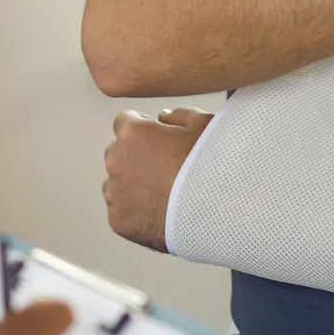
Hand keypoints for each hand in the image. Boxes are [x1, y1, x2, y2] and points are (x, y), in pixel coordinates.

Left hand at [104, 107, 213, 252]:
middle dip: (136, 158)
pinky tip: (159, 213)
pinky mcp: (118, 220)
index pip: (124, 122)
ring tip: (164, 194)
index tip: (158, 141)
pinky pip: (121, 211)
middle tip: (164, 170)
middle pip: (118, 153)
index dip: (144, 130)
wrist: (218, 212)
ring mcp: (114, 192)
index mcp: (132, 132)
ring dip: (132, 186)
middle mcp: (115, 160)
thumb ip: (179, 114)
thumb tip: (164, 117)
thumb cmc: (212, 167)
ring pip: (117, 184)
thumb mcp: (205, 125)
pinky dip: (135, 212)